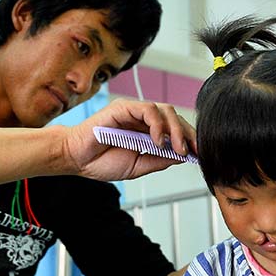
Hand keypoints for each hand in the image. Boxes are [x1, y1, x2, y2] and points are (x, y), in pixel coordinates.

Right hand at [64, 100, 196, 180]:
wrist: (76, 159)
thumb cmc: (101, 162)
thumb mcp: (138, 167)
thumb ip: (159, 160)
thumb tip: (181, 156)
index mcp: (147, 132)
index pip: (175, 130)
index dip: (189, 140)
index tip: (199, 153)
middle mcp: (143, 119)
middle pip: (175, 118)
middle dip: (188, 135)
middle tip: (193, 151)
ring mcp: (133, 112)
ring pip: (165, 111)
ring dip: (176, 129)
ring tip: (178, 148)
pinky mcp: (123, 108)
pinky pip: (147, 109)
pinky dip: (157, 124)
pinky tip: (158, 140)